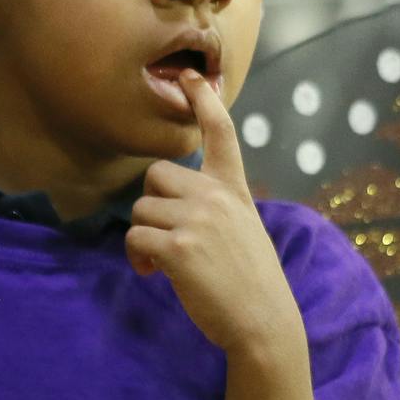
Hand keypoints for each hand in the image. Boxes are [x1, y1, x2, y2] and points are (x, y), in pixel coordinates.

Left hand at [126, 69, 301, 355]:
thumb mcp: (244, 228)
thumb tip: (173, 201)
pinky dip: (136, 256)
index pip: (220, 133)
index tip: (189, 75)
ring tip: (158, 261)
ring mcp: (198, 220)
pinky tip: (151, 272)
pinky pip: (135, 236)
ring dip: (141, 235)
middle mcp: (216, 197)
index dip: (203, 100)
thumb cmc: (251, 281)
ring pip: (140, 208)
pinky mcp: (179, 248)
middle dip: (152, 203)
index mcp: (233, 189)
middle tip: (162, 235)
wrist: (264, 325)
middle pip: (155, 175)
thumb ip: (216, 205)